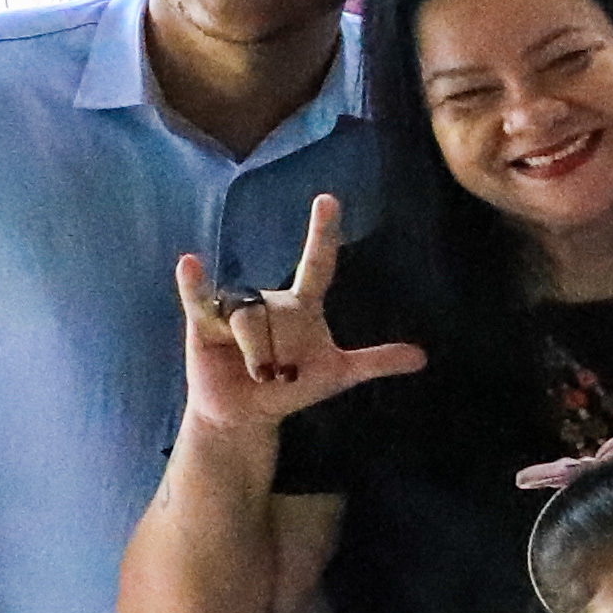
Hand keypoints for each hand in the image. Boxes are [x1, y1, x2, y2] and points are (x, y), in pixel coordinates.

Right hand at [170, 192, 426, 439]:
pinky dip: (193, 283)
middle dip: (281, 355)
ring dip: (257, 357)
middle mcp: (270, 298)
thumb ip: (375, 362)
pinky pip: (198, 298)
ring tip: (257, 375)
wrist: (248, 413)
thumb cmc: (292, 387)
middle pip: (281, 318)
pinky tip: (190, 263)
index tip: (328, 199)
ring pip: (251, 323)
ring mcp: (235, 306)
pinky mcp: (202, 320)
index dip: (322, 233)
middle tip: (278, 376)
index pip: (317, 263)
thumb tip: (422, 358)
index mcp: (303, 304)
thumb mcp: (337, 376)